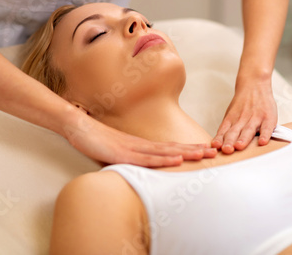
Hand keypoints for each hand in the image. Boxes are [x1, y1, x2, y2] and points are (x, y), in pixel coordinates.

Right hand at [63, 112, 216, 166]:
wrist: (78, 126)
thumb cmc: (94, 139)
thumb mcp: (114, 151)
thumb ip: (127, 157)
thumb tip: (138, 165)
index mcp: (139, 145)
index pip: (168, 148)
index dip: (186, 149)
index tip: (203, 151)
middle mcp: (140, 145)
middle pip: (172, 148)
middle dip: (193, 150)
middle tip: (214, 152)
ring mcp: (132, 148)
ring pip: (164, 152)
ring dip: (185, 153)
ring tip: (203, 155)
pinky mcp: (122, 154)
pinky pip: (146, 158)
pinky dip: (163, 160)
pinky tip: (176, 160)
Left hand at [211, 79, 276, 153]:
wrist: (254, 85)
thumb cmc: (242, 104)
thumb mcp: (231, 114)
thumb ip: (226, 128)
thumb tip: (218, 145)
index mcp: (231, 120)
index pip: (223, 130)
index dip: (220, 139)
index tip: (216, 147)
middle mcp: (241, 120)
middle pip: (234, 132)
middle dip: (230, 141)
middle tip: (226, 149)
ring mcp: (255, 118)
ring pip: (248, 130)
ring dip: (243, 139)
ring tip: (239, 146)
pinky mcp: (268, 118)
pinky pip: (267, 128)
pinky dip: (265, 135)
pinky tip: (263, 142)